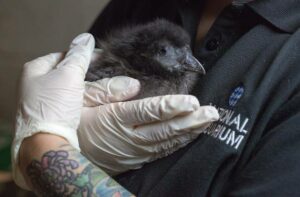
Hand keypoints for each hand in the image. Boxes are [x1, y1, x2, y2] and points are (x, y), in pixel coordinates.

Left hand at [13, 33, 94, 186]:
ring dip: (86, 87)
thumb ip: (79, 56)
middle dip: (85, 72)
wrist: (46, 144)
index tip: (101, 58)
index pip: (63, 54)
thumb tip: (86, 38)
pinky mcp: (51, 115)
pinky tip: (91, 102)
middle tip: (104, 73)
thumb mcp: (69, 75)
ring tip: (103, 87)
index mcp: (35, 69)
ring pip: (69, 88)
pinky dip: (81, 100)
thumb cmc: (54, 107)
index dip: (82, 55)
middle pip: (66, 72)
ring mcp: (42, 101)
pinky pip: (69, 102)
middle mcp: (35, 84)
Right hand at [78, 77, 218, 174]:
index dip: (172, 107)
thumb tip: (134, 86)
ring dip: (188, 133)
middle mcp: (127, 137)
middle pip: (164, 129)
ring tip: (207, 123)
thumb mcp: (81, 99)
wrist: (61, 155)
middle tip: (212, 113)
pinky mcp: (134, 160)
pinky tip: (188, 138)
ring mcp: (132, 152)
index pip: (149, 112)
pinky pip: (160, 152)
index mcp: (114, 119)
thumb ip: (107, 91)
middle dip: (190, 121)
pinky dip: (176, 144)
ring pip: (166, 142)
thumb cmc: (72, 122)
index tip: (192, 101)